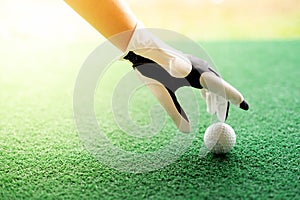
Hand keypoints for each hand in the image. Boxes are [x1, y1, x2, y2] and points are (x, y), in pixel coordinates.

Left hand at [124, 27, 248, 131]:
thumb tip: (187, 131)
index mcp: (195, 72)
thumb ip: (174, 111)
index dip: (233, 96)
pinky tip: (206, 100)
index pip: (220, 86)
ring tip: (214, 114)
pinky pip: (204, 79)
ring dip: (214, 98)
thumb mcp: (161, 93)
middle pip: (218, 86)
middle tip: (223, 119)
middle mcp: (199, 67)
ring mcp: (195, 64)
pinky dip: (207, 91)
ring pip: (212, 83)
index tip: (245, 106)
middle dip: (223, 103)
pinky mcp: (189, 65)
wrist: (141, 49)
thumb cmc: (150, 70)